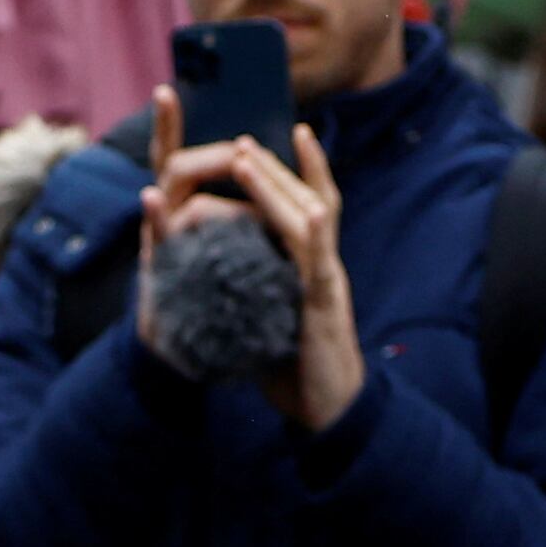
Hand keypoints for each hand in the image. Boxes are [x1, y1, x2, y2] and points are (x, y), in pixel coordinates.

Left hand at [137, 90, 365, 432]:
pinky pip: (320, 260)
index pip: (296, 203)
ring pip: (309, 216)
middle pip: (302, 197)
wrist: (325, 409)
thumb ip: (249, 280)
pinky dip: (314, 232)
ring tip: (246, 158)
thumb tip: (218, 260)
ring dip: (276, 186)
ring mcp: (326, 276)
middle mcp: (320, 260)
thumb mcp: (263, 308)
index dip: (285, 170)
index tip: (262, 138)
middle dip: (272, 166)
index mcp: (304, 261)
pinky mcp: (326, 301)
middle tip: (241, 137)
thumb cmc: (293, 361)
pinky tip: (308, 211)